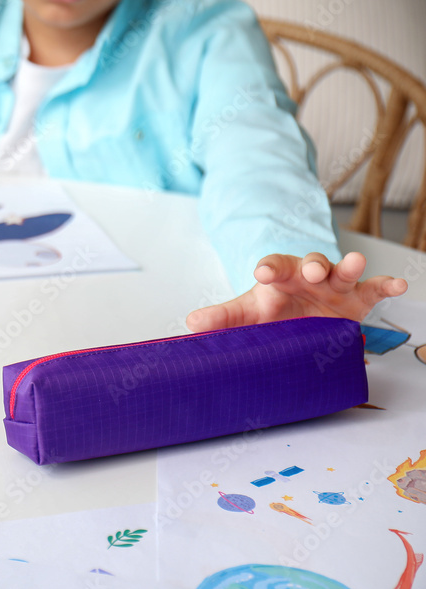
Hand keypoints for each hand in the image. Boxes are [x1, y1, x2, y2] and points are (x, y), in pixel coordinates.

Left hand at [186, 252, 407, 331]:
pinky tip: (397, 286)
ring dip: (349, 266)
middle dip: (313, 265)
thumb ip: (222, 319)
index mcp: (279, 277)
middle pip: (312, 263)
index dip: (270, 266)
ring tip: (355, 263)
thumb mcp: (247, 315)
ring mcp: (335, 286)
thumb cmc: (273, 311)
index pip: (274, 265)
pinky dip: (386, 285)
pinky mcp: (357, 299)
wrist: (300, 318)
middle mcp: (309, 276)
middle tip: (313, 271)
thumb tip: (191, 325)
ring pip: (343, 271)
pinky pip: (374, 289)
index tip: (263, 271)